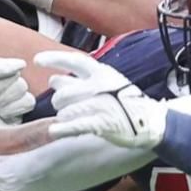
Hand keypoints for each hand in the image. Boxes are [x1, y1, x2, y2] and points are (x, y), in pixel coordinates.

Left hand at [38, 50, 167, 148]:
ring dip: (64, 116)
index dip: (53, 59)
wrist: (153, 121)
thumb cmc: (128, 103)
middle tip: (61, 105)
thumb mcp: (108, 83)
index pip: (73, 60)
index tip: (36, 61)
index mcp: (102, 73)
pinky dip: (64, 128)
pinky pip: (77, 125)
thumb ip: (80, 80)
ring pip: (67, 109)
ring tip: (69, 120)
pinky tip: (54, 131)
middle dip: (59, 100)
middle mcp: (100, 86)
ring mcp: (101, 105)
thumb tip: (53, 79)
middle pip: (64, 91)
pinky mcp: (103, 123)